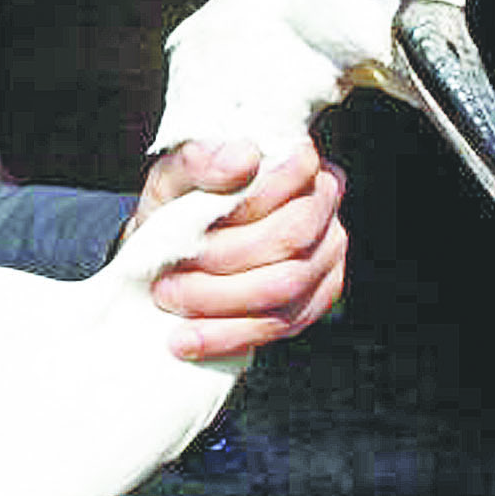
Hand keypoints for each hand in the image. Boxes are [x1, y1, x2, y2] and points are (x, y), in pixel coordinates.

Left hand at [132, 139, 347, 360]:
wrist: (168, 251)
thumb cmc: (178, 205)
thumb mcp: (173, 175)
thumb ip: (200, 159)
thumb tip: (242, 158)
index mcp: (297, 161)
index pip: (293, 178)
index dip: (244, 207)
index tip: (192, 232)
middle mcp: (322, 205)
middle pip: (289, 239)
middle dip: (222, 263)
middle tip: (169, 278)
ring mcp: (326, 254)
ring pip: (286, 287)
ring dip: (220, 301)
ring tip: (172, 302)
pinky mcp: (316, 298)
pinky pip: (283, 324)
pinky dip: (231, 334)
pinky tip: (191, 337)